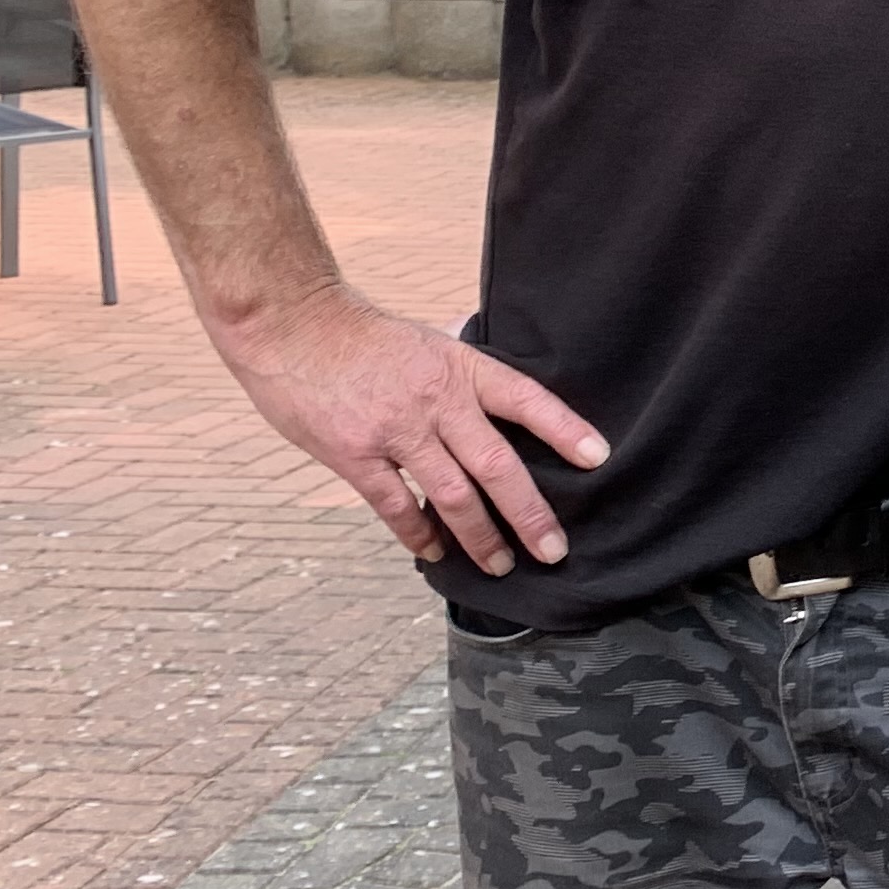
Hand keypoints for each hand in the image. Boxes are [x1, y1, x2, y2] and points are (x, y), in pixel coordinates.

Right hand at [223, 285, 609, 575]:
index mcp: (461, 369)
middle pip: (497, 465)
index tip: (598, 457)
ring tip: (501, 565)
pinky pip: (396, 505)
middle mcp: (437, 402)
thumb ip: (462, 379)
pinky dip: (419, 533)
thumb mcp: (428, 343)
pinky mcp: (354, 454)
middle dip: (530, 513)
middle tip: (554, 549)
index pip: (526, 399)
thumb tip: (502, 406)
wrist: (291, 322)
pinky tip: (435, 552)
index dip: (565, 429)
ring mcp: (395, 430)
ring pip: (454, 495)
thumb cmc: (362, 334)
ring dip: (481, 537)